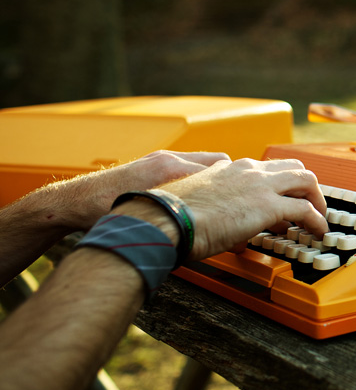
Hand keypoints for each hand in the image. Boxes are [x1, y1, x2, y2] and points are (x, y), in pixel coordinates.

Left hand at [58, 151, 229, 231]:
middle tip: (243, 200)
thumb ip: (180, 217)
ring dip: (217, 180)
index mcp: (168, 168)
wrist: (74, 203)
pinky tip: (198, 199)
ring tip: (224, 201)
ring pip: (205, 165)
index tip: (247, 200)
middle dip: (233, 180)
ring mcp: (162, 161)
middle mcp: (168, 161)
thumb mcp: (146, 217)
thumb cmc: (103, 211)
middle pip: (218, 162)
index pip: (219, 167)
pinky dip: (199, 181)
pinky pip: (189, 168)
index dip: (237, 184)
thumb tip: (212, 228)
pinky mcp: (155, 166)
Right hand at [158, 158, 327, 260]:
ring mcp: (260, 185)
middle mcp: (247, 170)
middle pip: (291, 167)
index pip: (263, 169)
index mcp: (228, 167)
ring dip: (316, 199)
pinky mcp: (268, 205)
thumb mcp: (196, 202)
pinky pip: (305, 210)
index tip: (280, 203)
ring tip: (319, 218)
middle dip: (304, 186)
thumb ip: (215, 207)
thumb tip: (229, 231)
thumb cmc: (172, 216)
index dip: (276, 187)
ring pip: (305, 180)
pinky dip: (317, 220)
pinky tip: (318, 232)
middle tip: (308, 206)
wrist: (167, 219)